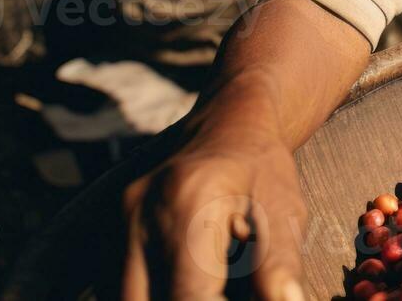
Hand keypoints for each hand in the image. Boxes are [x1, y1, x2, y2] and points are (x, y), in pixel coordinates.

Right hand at [121, 118, 307, 299]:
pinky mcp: (117, 225)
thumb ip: (280, 266)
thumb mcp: (284, 210)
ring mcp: (124, 219)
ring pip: (127, 296)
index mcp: (192, 205)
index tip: (244, 300)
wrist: (229, 119)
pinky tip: (191, 280)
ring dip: (166, 296)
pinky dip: (155, 290)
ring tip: (208, 285)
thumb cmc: (263, 166)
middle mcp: (144, 212)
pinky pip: (124, 281)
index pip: (189, 297)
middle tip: (220, 291)